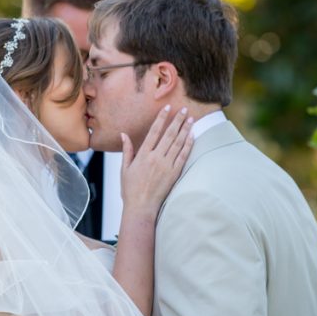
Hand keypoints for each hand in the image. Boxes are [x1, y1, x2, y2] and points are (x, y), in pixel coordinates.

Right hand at [119, 105, 193, 219]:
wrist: (141, 207)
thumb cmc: (130, 189)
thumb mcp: (125, 168)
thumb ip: (127, 150)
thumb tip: (123, 134)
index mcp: (143, 155)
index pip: (154, 131)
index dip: (162, 118)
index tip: (168, 108)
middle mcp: (155, 158)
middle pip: (169, 134)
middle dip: (177, 120)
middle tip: (184, 109)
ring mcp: (166, 166)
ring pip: (178, 143)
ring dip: (185, 130)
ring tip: (191, 119)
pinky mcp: (174, 174)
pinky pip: (183, 156)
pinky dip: (188, 145)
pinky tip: (192, 136)